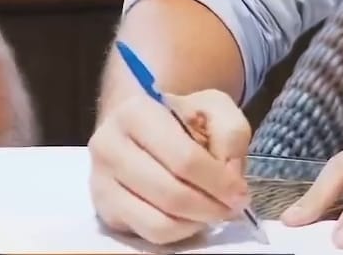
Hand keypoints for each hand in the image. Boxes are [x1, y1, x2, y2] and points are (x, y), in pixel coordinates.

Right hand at [88, 89, 253, 244]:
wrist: (145, 128)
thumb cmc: (183, 116)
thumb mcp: (214, 107)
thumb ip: (230, 133)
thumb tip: (229, 175)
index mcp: (136, 113)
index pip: (183, 158)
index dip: (218, 181)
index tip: (241, 192)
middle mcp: (109, 147)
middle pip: (170, 193)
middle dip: (211, 205)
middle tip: (233, 206)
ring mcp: (101, 183)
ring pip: (158, 221)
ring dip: (196, 221)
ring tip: (215, 210)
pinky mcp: (105, 212)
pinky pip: (149, 234)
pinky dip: (180, 231)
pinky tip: (193, 216)